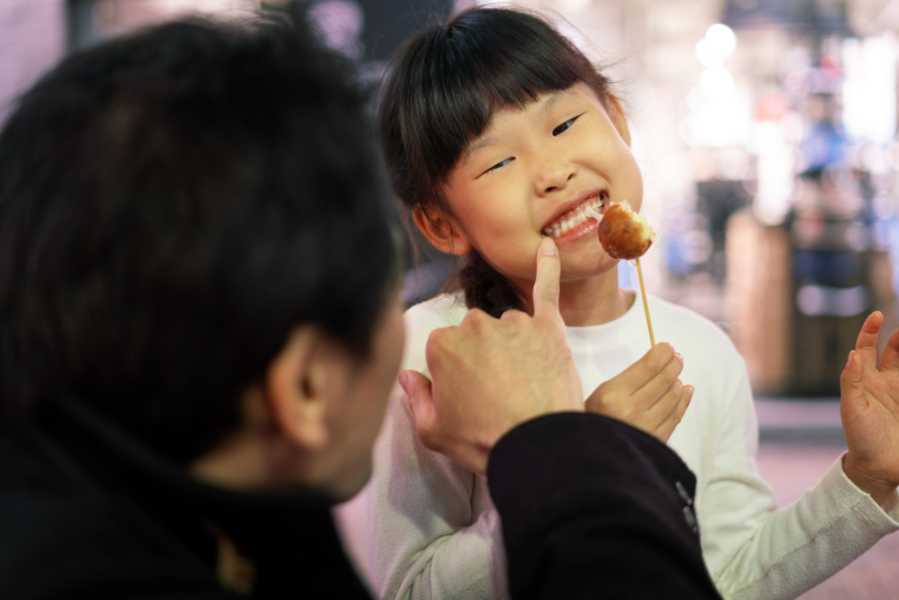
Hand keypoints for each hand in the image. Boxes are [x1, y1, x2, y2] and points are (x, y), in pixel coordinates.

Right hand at [399, 237, 582, 473]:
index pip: (445, 348)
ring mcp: (513, 323)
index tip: (468, 395)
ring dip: (513, 343)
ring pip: (509, 325)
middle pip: (475, 332)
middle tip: (498, 390)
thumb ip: (416, 399)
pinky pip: (547, 289)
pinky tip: (547, 247)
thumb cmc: (481, 442)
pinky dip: (548, 267)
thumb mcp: (432, 432)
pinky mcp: (548, 327)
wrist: (536, 447)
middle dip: (483, 355)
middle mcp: (475, 325)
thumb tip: (408, 376)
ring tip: (526, 381)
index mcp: (443, 346)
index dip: (456, 373)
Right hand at [585, 344, 692, 442]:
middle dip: (673, 365)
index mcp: (613, 394)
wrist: (592, 455)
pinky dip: (683, 401)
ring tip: (677, 375)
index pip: (647, 367)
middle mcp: (632, 409)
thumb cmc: (592, 420)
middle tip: (677, 358)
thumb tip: (653, 363)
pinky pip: (675, 416)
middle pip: (663, 381)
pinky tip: (685, 392)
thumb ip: (625, 379)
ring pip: (672, 398)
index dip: (662, 354)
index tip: (667, 348)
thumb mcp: (599, 394)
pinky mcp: (656, 440)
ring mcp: (647, 426)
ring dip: (677, 382)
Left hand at [840, 311, 898, 507]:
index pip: (866, 349)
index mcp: (864, 380)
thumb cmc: (860, 437)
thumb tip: (854, 354)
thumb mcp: (851, 408)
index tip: (877, 315)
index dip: (870, 331)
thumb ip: (851, 381)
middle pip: (894, 351)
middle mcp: (884, 382)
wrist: (879, 467)